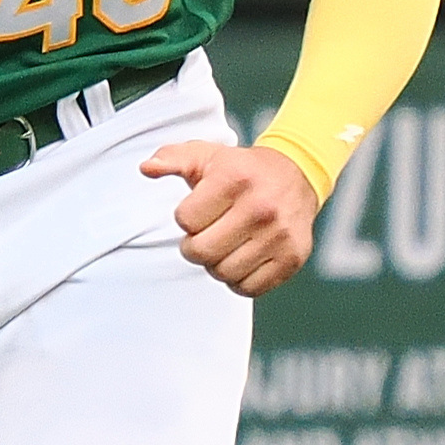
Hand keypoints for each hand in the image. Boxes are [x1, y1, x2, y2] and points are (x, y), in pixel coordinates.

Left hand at [142, 140, 317, 296]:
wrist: (297, 176)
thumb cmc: (242, 170)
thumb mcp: (206, 156)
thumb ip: (171, 158)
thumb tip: (146, 168)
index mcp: (235, 179)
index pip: (185, 221)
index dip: (186, 218)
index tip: (200, 211)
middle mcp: (260, 207)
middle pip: (201, 252)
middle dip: (195, 247)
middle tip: (205, 235)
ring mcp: (279, 235)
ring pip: (223, 274)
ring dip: (216, 265)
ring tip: (225, 245)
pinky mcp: (292, 258)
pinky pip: (249, 288)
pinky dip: (238, 281)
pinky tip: (243, 259)